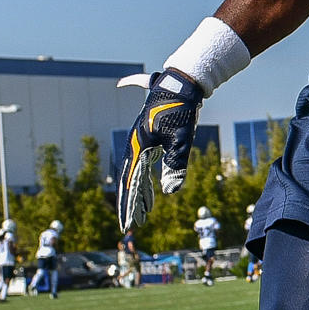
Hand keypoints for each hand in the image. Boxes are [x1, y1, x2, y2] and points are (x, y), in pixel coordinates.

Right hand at [117, 68, 206, 231]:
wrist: (180, 84)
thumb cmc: (181, 110)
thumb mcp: (181, 138)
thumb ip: (176, 165)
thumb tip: (169, 192)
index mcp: (138, 147)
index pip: (130, 183)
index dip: (128, 206)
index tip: (127, 225)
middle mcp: (135, 146)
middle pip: (129, 181)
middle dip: (130, 204)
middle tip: (131, 225)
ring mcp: (141, 142)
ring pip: (137, 175)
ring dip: (140, 195)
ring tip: (144, 214)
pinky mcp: (151, 140)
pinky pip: (145, 166)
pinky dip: (147, 182)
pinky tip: (153, 193)